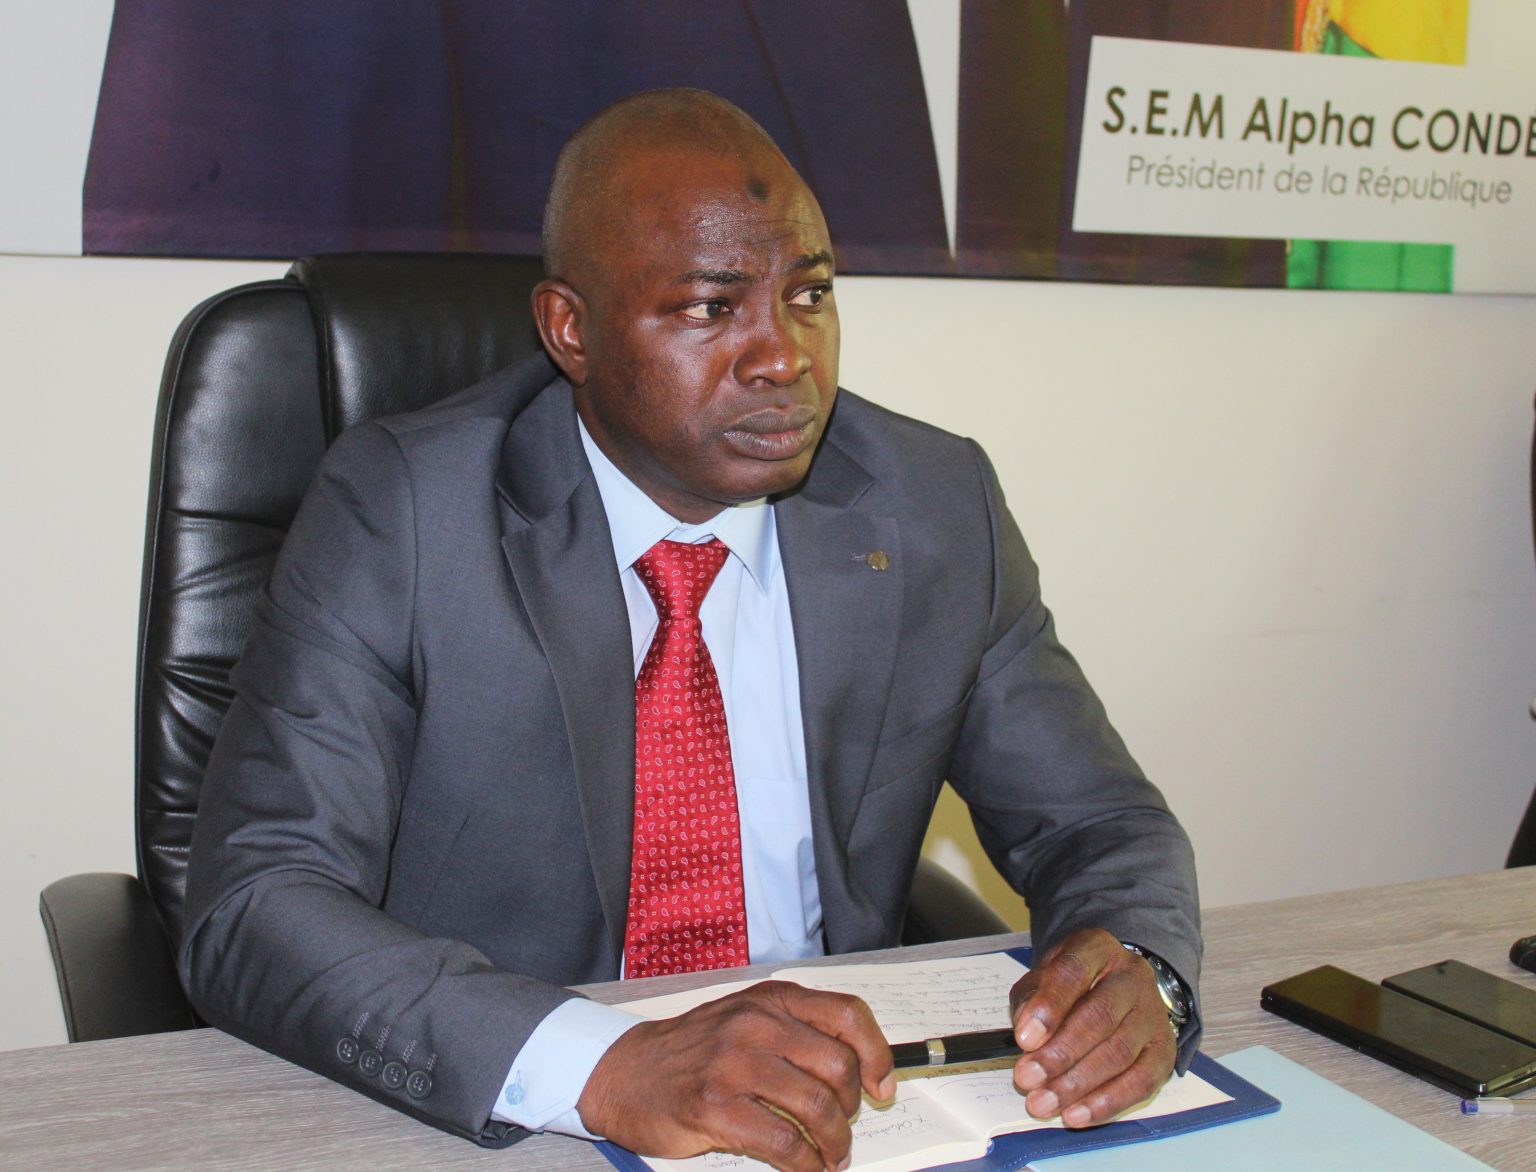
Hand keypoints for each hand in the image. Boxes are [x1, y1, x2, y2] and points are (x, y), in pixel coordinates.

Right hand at [577, 980, 896, 1171]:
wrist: (623, 1071)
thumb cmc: (694, 1052)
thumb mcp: (747, 1021)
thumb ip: (797, 1034)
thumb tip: (864, 1071)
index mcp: (771, 999)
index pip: (848, 1014)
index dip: (877, 1053)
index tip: (883, 1086)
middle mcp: (756, 1024)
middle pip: (839, 1066)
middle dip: (852, 1110)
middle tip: (843, 1130)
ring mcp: (733, 1064)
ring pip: (817, 1107)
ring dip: (835, 1143)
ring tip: (830, 1157)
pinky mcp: (714, 1106)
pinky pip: (783, 1143)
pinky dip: (805, 1165)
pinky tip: (805, 1169)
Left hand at [1007, 928, 1177, 1127]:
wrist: (1116, 985)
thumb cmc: (1072, 985)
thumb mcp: (1043, 977)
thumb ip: (1032, 998)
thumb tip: (1027, 1032)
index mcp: (1097, 948)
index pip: (1073, 971)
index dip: (1048, 1007)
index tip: (1024, 1039)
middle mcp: (1132, 977)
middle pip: (1099, 1016)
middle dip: (1059, 1054)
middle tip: (1027, 1079)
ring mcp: (1153, 1013)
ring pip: (1119, 1053)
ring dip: (1077, 1084)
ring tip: (1043, 1102)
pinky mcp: (1165, 1049)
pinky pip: (1141, 1082)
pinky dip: (1106, 1103)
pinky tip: (1076, 1115)